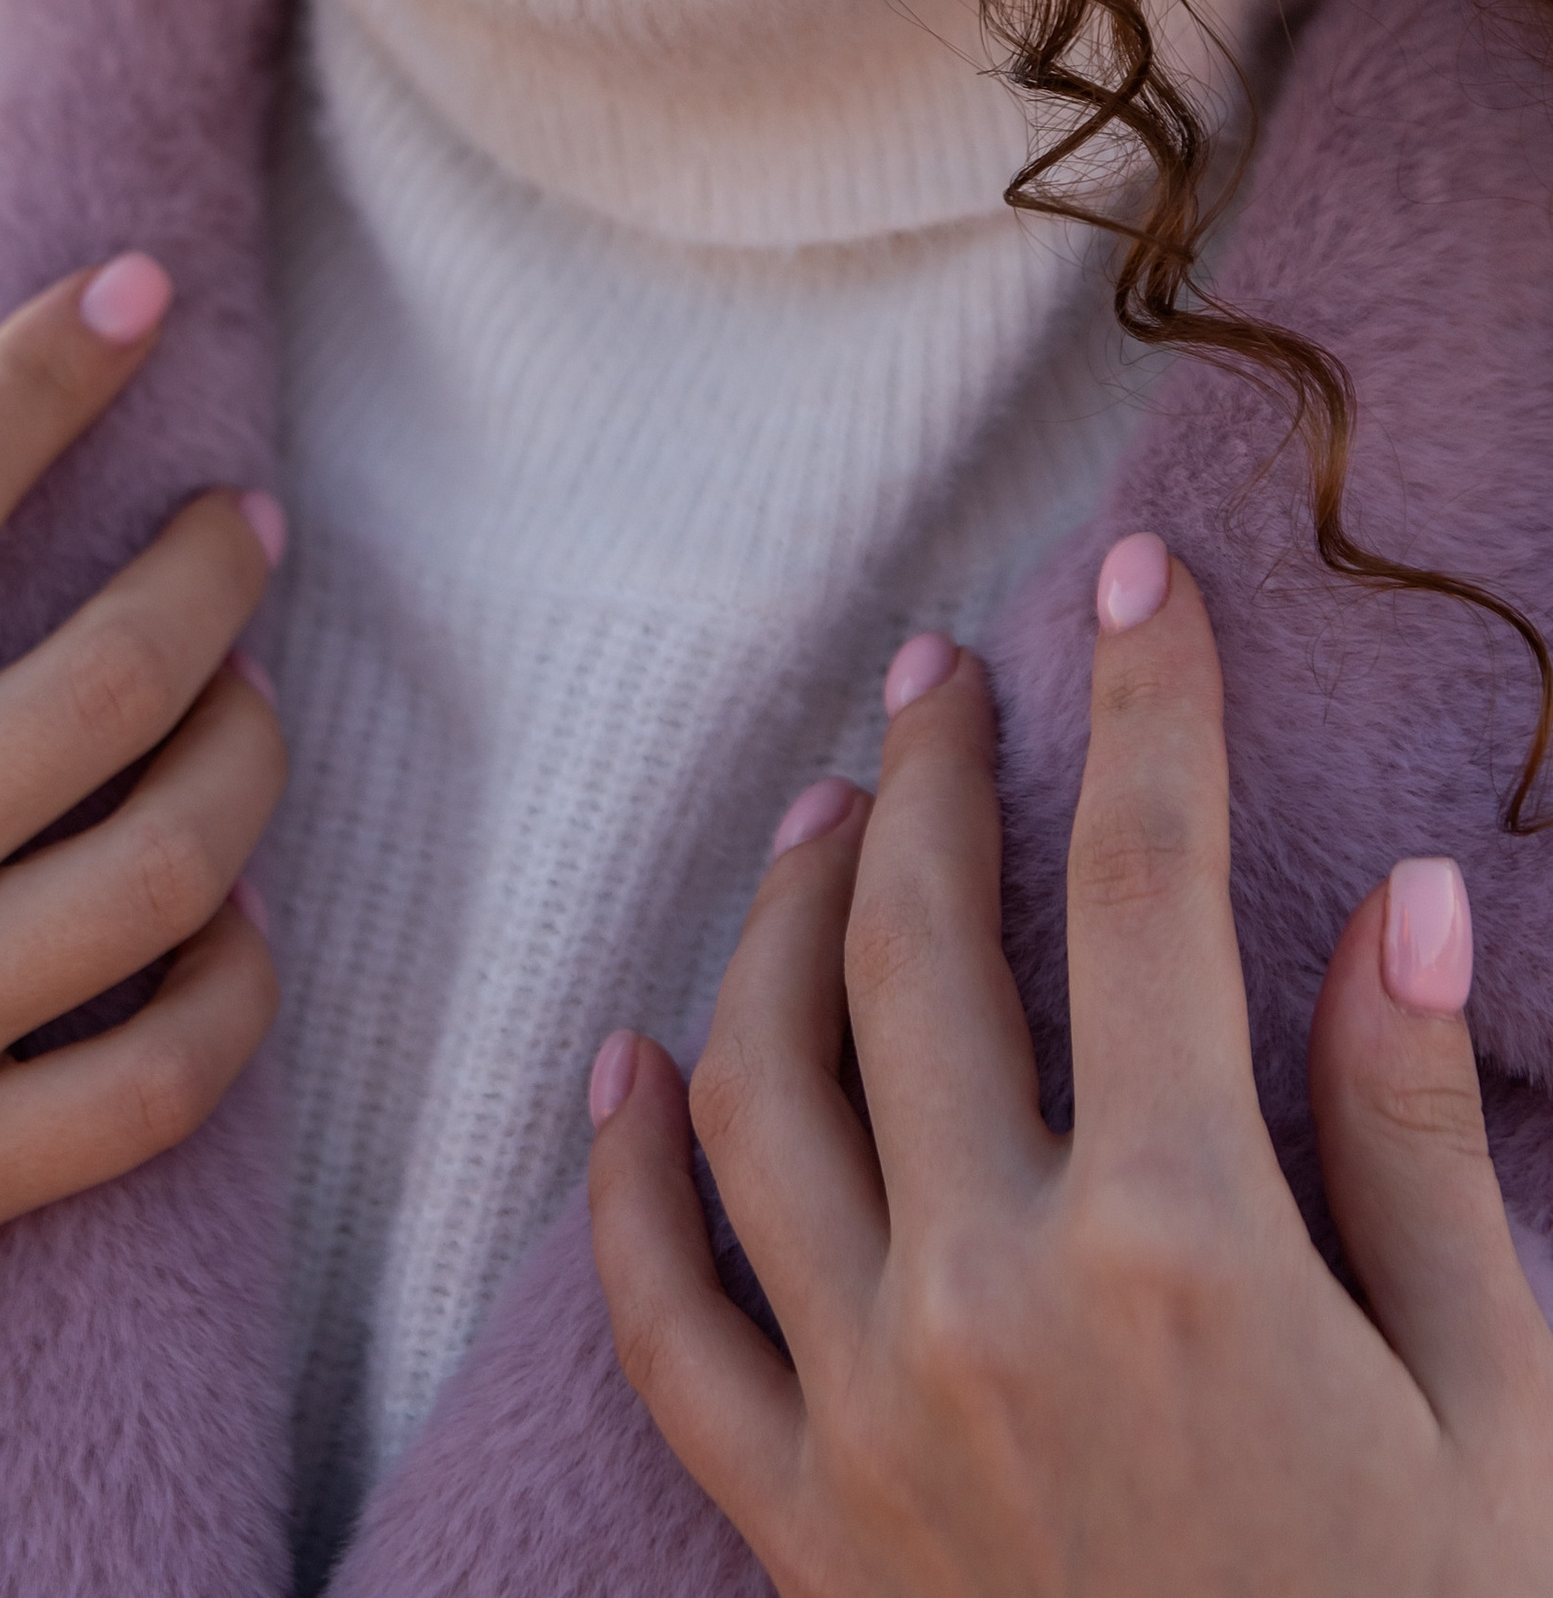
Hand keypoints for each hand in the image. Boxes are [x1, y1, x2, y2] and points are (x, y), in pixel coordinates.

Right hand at [0, 256, 283, 1596]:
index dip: (50, 373)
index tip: (136, 290)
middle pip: (109, 678)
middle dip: (211, 567)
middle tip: (245, 521)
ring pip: (171, 871)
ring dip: (249, 757)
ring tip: (248, 701)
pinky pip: (156, 1091)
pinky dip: (233, 990)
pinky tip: (227, 922)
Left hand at [588, 541, 1552, 1595]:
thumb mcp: (1503, 1407)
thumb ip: (1418, 1138)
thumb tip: (1394, 901)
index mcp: (1192, 1244)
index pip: (1152, 890)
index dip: (1146, 706)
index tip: (1133, 580)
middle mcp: (998, 1295)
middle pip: (923, 952)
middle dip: (939, 780)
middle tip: (945, 673)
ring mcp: (871, 1409)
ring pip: (762, 1085)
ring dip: (778, 923)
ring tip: (825, 817)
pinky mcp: (796, 1526)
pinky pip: (661, 1323)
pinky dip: (619, 1183)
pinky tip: (623, 1068)